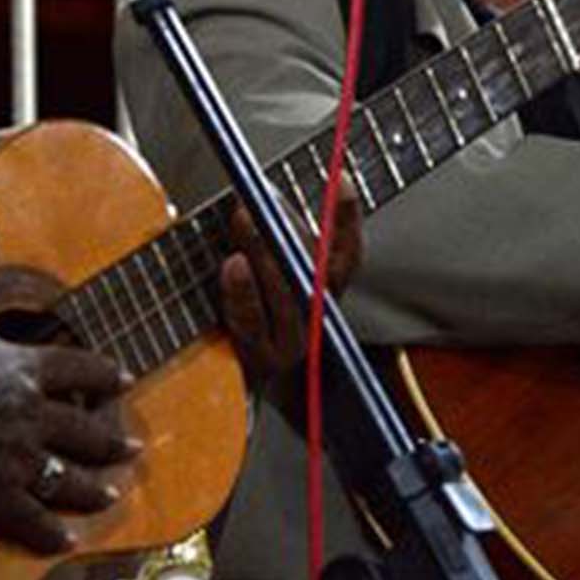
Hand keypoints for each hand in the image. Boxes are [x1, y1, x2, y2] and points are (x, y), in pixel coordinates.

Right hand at [0, 257, 138, 554]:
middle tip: (132, 447)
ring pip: (68, 478)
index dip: (103, 373)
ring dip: (93, 486)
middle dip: (111, 440)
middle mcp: (30, 418)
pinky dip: (50, 532)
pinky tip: (69, 539)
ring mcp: (15, 461)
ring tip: (111, 492)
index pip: (78, 369)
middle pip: (84, 430)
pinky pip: (30, 519)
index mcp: (24, 371)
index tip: (122, 378)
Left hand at [219, 198, 362, 379]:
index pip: (348, 255)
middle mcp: (316, 322)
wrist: (269, 397)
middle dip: (290, 231)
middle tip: (266, 200)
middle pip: (315, 275)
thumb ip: (281, 244)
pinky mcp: (257, 361)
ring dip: (265, 254)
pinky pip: (252, 326)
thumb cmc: (267, 326)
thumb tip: (260, 195)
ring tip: (246, 220)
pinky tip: (232, 265)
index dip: (347, 219)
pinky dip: (242, 294)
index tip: (341, 182)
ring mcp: (289, 344)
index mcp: (328, 296)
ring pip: (285, 298)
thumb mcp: (282, 285)